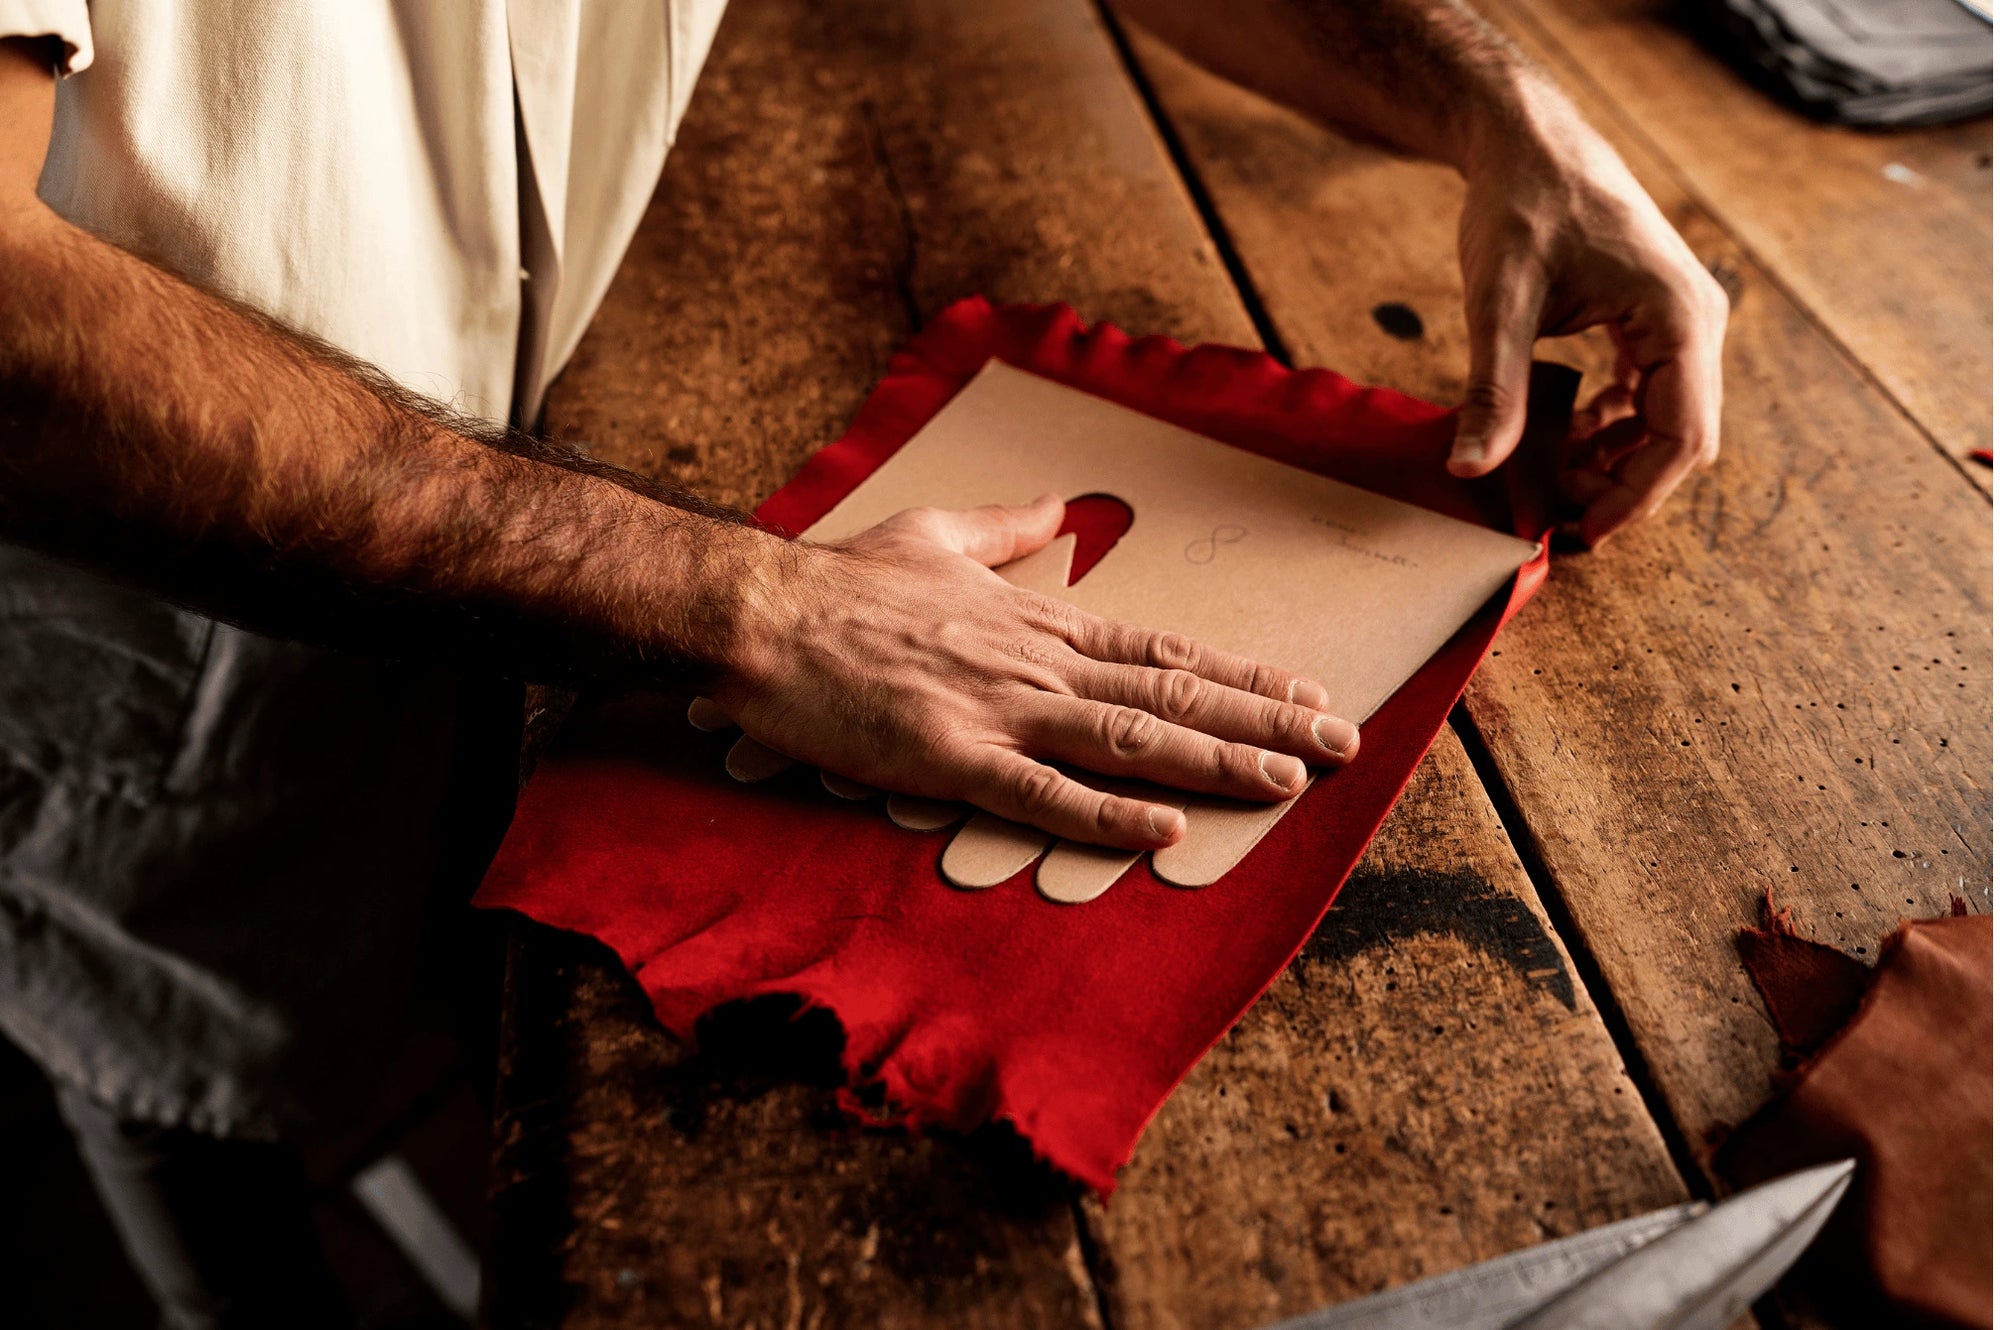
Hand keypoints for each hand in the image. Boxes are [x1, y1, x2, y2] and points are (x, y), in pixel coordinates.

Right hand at [711, 495, 1358, 850]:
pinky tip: (1167, 830)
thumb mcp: (936, 532)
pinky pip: (1044, 793)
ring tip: (1288, 781)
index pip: (1162, 648)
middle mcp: (1038, 661)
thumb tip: (1059, 507)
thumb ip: (1008, 526)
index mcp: (1038, 619)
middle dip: (1263, 719)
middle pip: (1171, 692)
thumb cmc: (841, 579)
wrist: (761, 611)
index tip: (1307, 690)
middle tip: (1344, 742)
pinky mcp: (951, 757)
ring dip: (1215, 759)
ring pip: (1130, 737)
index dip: (1241, 673)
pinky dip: (1109, 812)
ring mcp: (1000, 709)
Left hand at [1447, 104, 1728, 545]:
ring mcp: (1682, 319)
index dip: (1633, 497)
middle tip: (1557, 514)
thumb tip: (1472, 470)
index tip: (1579, 532)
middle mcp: (1698, 320)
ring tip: (1553, 479)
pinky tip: (1565, 436)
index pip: (1681, 438)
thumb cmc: (1521, 207)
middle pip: (1682, 437)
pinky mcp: (1656, 318)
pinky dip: (1613, 424)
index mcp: (1680, 318)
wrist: (1527, 142)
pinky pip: (1651, 392)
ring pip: (1669, 419)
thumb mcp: (1498, 304)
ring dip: (1618, 458)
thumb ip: (1494, 391)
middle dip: (1624, 484)